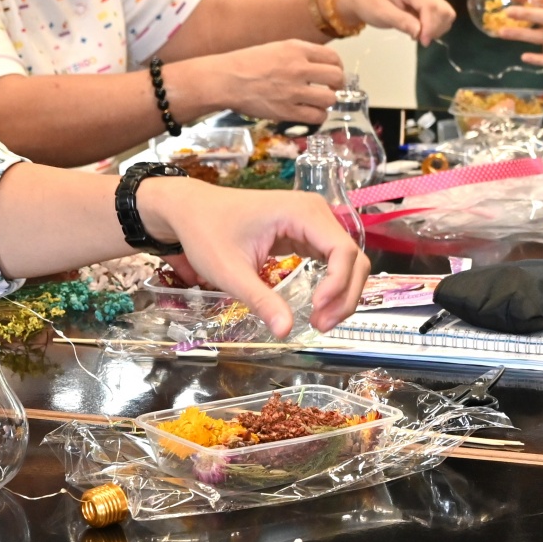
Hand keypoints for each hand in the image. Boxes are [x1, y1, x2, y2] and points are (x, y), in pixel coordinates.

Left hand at [138, 178, 370, 335]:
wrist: (190, 209)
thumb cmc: (206, 232)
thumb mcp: (230, 271)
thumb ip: (260, 300)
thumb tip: (285, 332)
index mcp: (302, 212)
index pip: (343, 251)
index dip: (338, 284)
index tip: (315, 311)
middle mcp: (315, 212)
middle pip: (353, 258)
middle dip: (344, 295)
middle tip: (320, 325)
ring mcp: (312, 222)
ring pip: (347, 261)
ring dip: (341, 293)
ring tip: (319, 321)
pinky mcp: (305, 233)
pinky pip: (332, 260)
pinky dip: (331, 284)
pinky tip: (317, 306)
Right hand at [196, 39, 344, 123]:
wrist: (226, 80)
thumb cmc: (246, 63)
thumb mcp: (276, 48)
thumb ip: (299, 54)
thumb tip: (320, 65)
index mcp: (296, 49)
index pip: (333, 58)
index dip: (337, 67)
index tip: (332, 74)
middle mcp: (298, 68)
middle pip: (336, 77)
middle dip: (336, 85)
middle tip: (330, 89)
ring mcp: (294, 91)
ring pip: (329, 99)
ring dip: (326, 102)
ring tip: (317, 102)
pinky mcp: (287, 111)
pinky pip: (316, 117)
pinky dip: (318, 116)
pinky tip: (311, 113)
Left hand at [333, 0, 454, 44]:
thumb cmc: (369, 4)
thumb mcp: (382, 14)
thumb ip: (401, 22)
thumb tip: (420, 32)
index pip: (432, 6)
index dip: (431, 26)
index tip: (422, 41)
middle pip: (444, 10)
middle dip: (435, 28)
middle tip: (418, 39)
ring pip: (446, 14)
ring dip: (436, 28)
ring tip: (417, 34)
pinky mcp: (428, 1)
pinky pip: (440, 16)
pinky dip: (434, 27)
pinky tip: (419, 30)